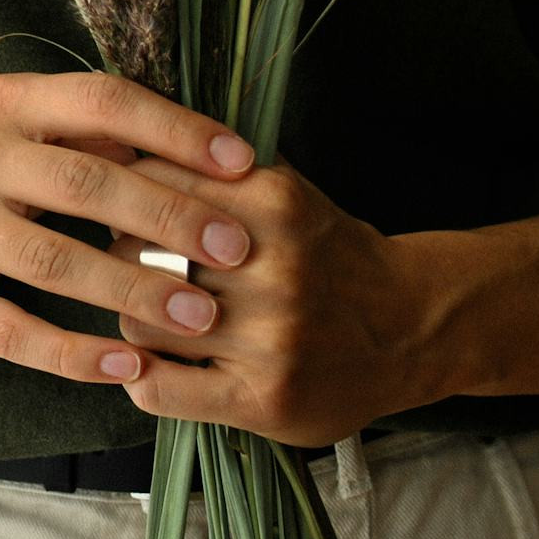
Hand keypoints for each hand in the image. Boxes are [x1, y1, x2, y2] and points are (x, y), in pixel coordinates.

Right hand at [0, 70, 263, 385]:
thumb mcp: (7, 129)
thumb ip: (87, 133)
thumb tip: (200, 149)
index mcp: (4, 105)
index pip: (101, 102)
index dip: (176, 129)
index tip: (242, 161)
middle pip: (85, 183)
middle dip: (170, 217)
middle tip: (237, 249)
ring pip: (54, 261)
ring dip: (133, 291)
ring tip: (198, 316)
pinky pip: (11, 330)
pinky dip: (72, 352)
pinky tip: (124, 366)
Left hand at [105, 152, 450, 445]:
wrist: (412, 327)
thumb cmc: (329, 256)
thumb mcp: (286, 192)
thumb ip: (216, 167)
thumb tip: (127, 139)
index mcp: (275, 204)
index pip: (152, 187)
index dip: (126, 200)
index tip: (128, 212)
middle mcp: (275, 270)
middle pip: (135, 256)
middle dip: (127, 261)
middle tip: (141, 271)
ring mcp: (270, 339)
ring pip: (140, 324)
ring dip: (137, 322)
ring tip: (162, 320)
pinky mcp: (263, 399)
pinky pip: (160, 389)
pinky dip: (141, 378)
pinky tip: (153, 368)